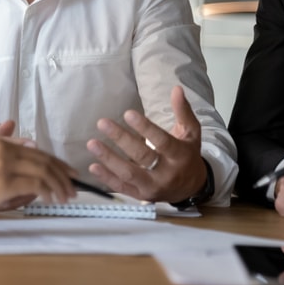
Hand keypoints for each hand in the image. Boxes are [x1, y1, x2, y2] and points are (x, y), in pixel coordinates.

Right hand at [0, 136, 76, 224]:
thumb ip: (6, 162)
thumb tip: (34, 175)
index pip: (36, 151)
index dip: (55, 162)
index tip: (68, 172)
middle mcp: (2, 150)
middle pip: (43, 160)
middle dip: (62, 174)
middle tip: (73, 186)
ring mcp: (3, 165)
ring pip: (43, 172)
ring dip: (58, 185)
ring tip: (66, 196)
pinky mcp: (3, 183)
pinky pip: (35, 185)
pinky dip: (48, 192)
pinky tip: (52, 199)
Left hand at [85, 86, 206, 202]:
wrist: (191, 187)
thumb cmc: (187, 155)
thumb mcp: (191, 132)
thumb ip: (183, 111)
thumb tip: (176, 88)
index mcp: (180, 156)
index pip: (162, 141)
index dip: (145, 128)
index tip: (127, 113)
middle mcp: (167, 173)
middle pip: (142, 156)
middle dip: (121, 139)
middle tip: (103, 123)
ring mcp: (153, 187)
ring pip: (129, 173)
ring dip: (109, 159)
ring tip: (92, 143)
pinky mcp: (141, 196)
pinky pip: (122, 187)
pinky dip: (107, 178)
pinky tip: (93, 166)